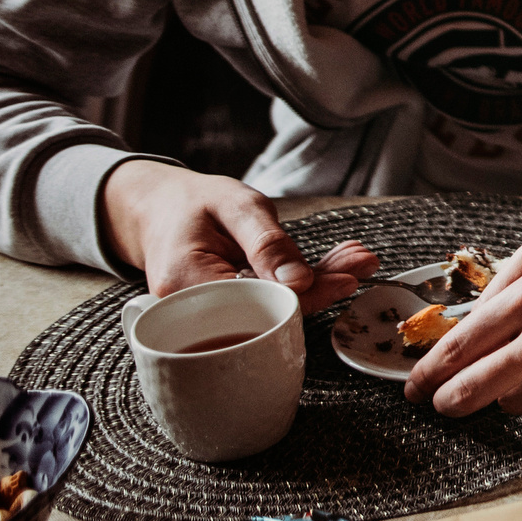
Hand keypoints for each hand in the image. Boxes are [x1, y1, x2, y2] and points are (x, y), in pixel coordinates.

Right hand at [102, 161, 376, 311]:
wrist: (158, 209)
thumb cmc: (193, 203)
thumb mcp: (235, 207)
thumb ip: (267, 243)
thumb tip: (299, 282)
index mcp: (187, 283)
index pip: (257, 302)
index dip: (306, 296)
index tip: (347, 279)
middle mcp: (192, 312)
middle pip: (269, 311)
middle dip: (321, 289)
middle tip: (363, 264)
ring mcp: (206, 317)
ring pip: (274, 309)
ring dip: (318, 285)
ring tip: (358, 260)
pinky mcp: (224, 312)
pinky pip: (268, 302)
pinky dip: (302, 284)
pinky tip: (335, 266)